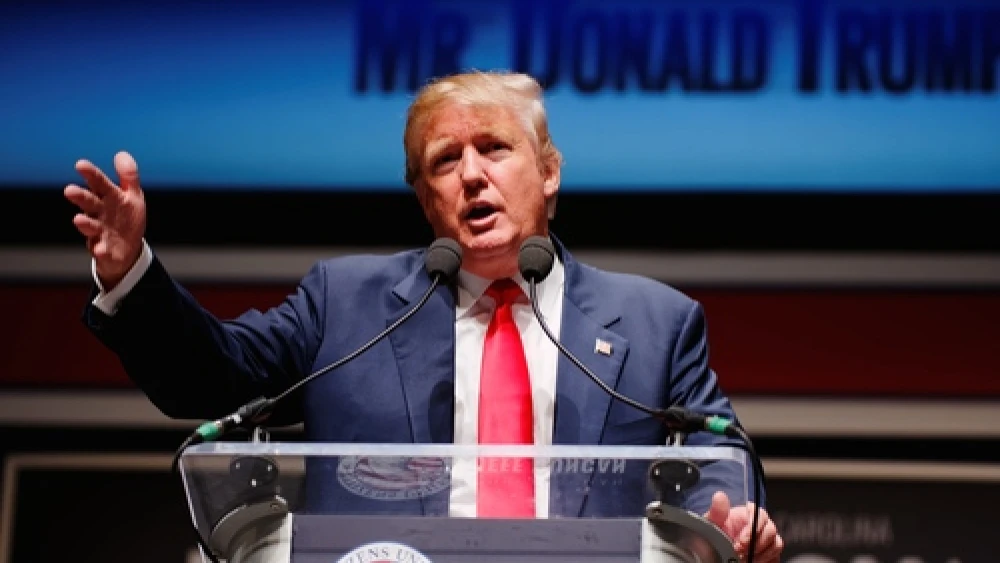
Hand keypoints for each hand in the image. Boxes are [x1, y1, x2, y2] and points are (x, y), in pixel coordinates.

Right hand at [64, 151, 146, 289]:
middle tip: (69, 190)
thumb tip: (121, 154)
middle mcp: (100, 213)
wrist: (127, 249)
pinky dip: (100, 250)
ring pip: (90, 226)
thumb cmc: (126, 218)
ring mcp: (100, 231)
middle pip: (89, 203)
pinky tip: (100, 250)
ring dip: (84, 223)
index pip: (99, 183)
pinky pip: (101, 250)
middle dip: (80, 197)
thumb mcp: (132, 196)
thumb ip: (128, 176)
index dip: (91, 174)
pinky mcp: (104, 249)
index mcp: (108, 197)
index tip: (81, 164)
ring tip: (79, 220)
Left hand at [704, 491, 782, 561]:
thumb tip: (720, 496)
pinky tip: (753, 562)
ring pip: (776, 543)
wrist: (719, 553)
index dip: (753, 527)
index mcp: (747, 514)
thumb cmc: (716, 537)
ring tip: (746, 559)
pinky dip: (766, 560)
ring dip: (761, 554)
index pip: (759, 513)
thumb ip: (717, 512)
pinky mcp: (771, 552)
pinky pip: (776, 555)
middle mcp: (760, 525)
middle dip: (756, 544)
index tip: (741, 541)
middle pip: (771, 529)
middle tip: (741, 552)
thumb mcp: (712, 525)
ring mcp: (767, 539)